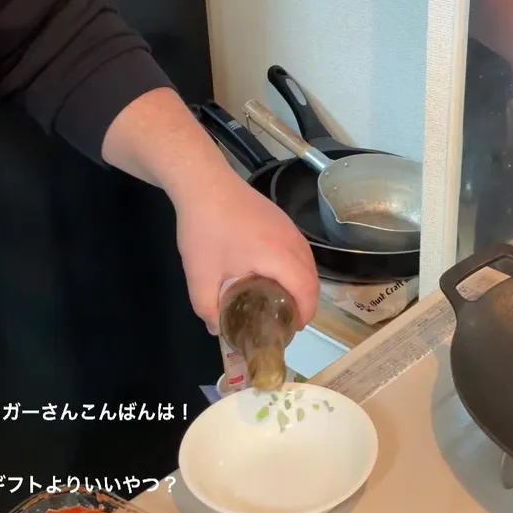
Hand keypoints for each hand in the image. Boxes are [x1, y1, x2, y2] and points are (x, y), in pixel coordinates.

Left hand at [173, 173, 318, 333]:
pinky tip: (277, 274)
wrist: (203, 182)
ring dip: (303, 284)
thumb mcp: (200, 274)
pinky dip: (296, 267)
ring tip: (283, 301)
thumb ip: (207, 307)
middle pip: (312, 276)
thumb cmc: (204, 229)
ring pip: (308, 261)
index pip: (306, 289)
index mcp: (277, 255)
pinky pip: (299, 249)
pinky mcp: (281, 218)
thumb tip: (216, 330)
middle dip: (306, 302)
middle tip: (286, 321)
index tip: (292, 329)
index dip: (305, 313)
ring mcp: (288, 226)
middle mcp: (290, 240)